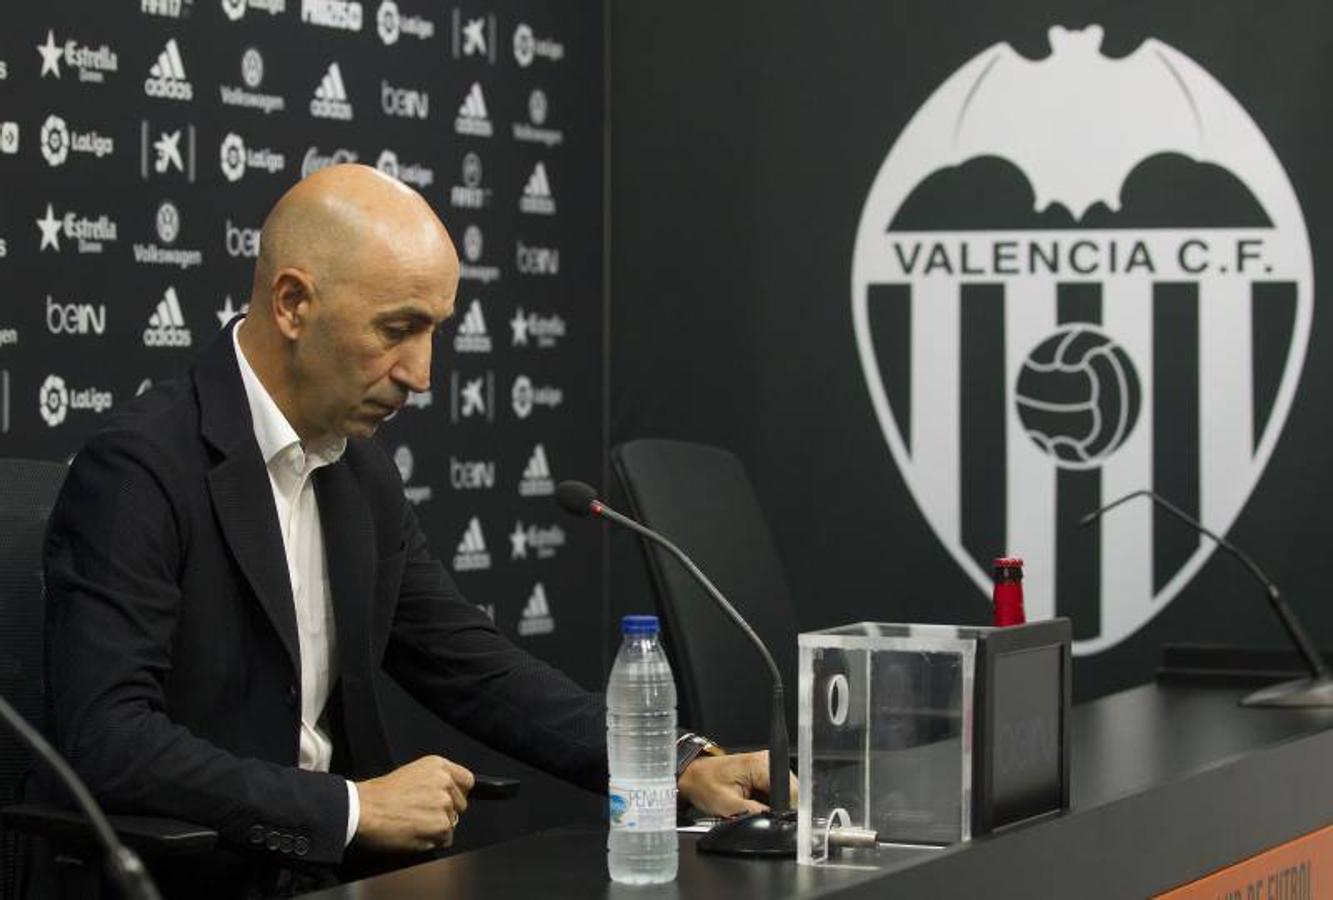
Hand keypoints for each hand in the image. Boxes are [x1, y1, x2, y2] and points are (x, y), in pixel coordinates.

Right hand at [354, 755, 474, 851]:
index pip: (467, 780)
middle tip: (423, 814)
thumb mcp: (411, 773)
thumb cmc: (379, 795)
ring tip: (415, 823)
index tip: (450, 799)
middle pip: (461, 804)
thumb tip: (447, 794)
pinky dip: (433, 841)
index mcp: (438, 766)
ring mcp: (444, 804)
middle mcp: (445, 782)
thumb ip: (434, 781)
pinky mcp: (441, 825)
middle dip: (446, 812)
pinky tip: (415, 833)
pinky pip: (446, 839)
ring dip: (438, 827)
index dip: (458, 793)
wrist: (363, 809)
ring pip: (453, 823)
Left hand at [676, 751, 798, 816]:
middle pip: (789, 792)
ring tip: (750, 804)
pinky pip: (775, 792)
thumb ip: (755, 813)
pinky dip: (766, 801)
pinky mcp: (764, 771)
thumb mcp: (729, 806)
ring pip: (784, 794)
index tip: (770, 817)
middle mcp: (767, 760)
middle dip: (775, 808)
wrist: (695, 776)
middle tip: (753, 810)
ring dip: (771, 805)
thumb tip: (774, 820)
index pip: (790, 791)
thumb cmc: (705, 784)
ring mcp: (766, 765)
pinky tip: (753, 801)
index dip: (783, 809)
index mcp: (760, 765)